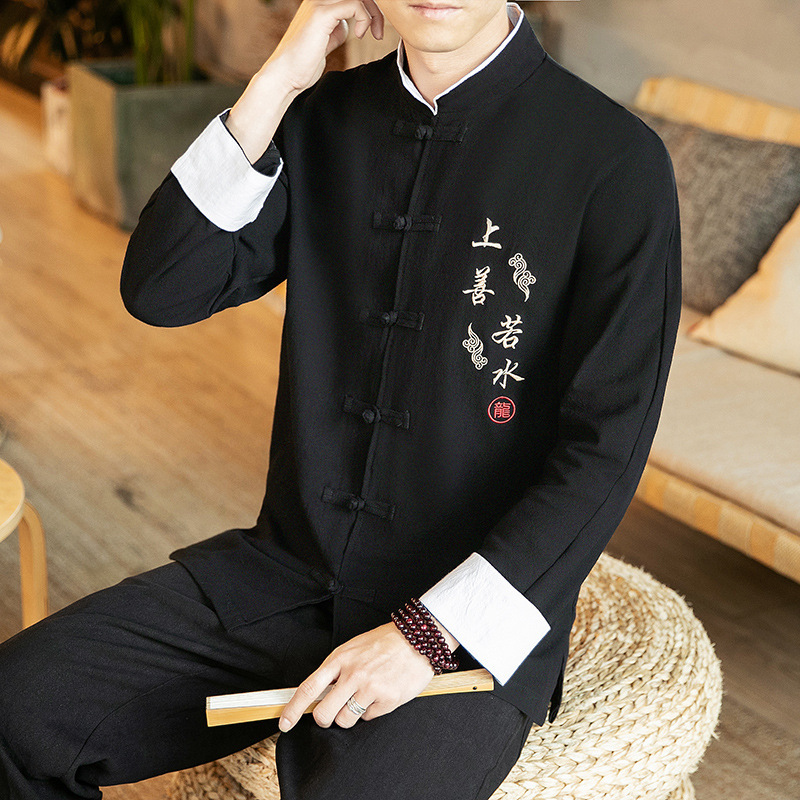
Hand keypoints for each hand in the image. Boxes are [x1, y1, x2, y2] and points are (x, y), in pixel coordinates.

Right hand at [227, 0, 383, 161]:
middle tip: (378, 32)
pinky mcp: (322, 14)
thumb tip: (348, 25)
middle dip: (375, 9)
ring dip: (374, 13)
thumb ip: (336, 28)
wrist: (286, 75)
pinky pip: (355, 5)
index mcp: (320, 2)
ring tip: (374, 34)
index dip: (369, 7)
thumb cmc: (304, 63)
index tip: (375, 29)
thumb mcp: (325, 40)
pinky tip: (360, 36)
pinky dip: (364, 19)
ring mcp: (319, 3)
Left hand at [278, 622, 437, 731]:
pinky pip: (369, 718)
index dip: (293, 709)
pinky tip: (380, 694)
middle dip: (325, 719)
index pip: (309, 688)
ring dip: (351, 715)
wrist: (416, 639)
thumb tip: (318, 693)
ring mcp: (370, 688)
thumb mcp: (352, 648)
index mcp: (340, 659)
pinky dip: (372, 710)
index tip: (284, 723)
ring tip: (363, 697)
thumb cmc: (383, 643)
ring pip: (346, 720)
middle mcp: (353, 674)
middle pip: (324, 713)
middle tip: (332, 713)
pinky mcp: (387, 700)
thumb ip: (335, 669)